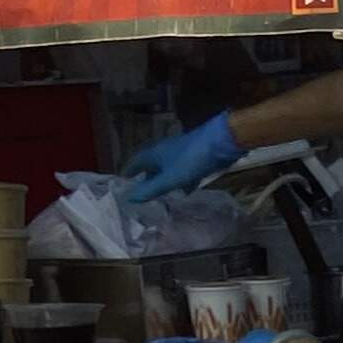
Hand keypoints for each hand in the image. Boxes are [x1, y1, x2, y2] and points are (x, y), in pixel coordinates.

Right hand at [122, 111, 238, 202]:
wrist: (220, 143)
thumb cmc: (190, 160)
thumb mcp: (168, 179)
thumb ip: (150, 189)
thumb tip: (129, 199)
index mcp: (154, 153)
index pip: (134, 163)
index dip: (127, 173)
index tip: (122, 185)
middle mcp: (163, 151)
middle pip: (150, 166)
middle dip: (145, 180)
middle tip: (141, 195)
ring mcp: (179, 153)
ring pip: (166, 169)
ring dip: (162, 182)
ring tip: (160, 197)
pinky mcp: (193, 157)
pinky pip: (182, 172)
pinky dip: (180, 181)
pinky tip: (184, 192)